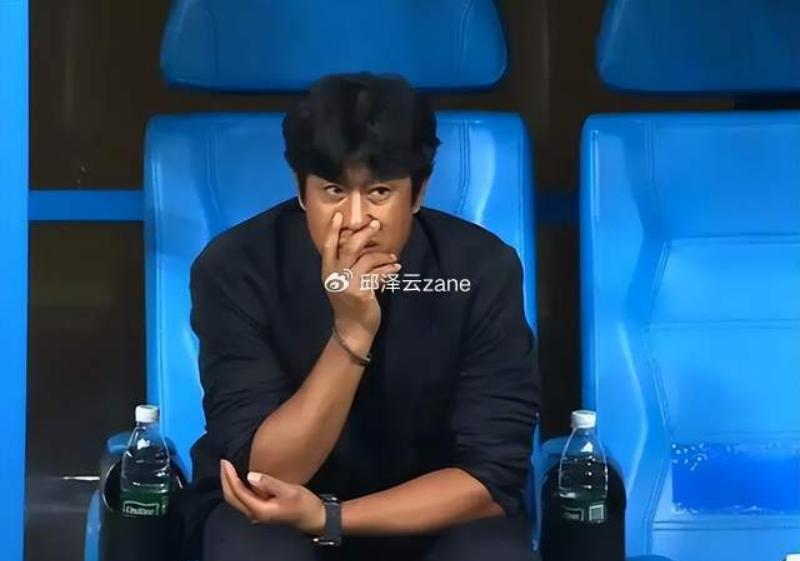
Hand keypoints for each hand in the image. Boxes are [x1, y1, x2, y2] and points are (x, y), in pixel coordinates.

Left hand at [220, 459, 325, 533]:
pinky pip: (242, 499)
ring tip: (228, 468)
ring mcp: (256, 513)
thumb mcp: (288, 490)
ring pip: (235, 499)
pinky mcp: (259, 510)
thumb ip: (268, 483)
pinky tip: (238, 477)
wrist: (311, 517)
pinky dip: (236, 487)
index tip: (226, 461)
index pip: (237, 492)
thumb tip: (250, 475)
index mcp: (259, 509)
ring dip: (229, 483)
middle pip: (231, 498)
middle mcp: (254, 514)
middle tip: (223, 462)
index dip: (229, 476)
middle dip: (225, 479)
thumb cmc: (302, 503)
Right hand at [322, 212, 400, 342]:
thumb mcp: (342, 283)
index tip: (340, 215)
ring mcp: (347, 284)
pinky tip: (395, 269)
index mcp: (327, 271)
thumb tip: (361, 244)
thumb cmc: (350, 304)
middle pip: (349, 246)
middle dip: (364, 233)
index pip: (328, 246)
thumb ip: (346, 266)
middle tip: (375, 224)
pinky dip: (389, 269)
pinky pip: (378, 274)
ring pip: (367, 259)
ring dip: (382, 256)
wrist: (353, 329)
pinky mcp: (361, 292)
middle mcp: (335, 276)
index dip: (333, 230)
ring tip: (393, 258)